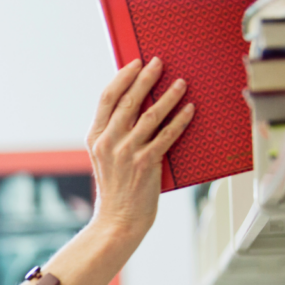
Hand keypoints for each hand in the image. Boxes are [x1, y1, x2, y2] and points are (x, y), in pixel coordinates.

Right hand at [85, 57, 193, 236]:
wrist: (117, 221)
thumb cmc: (115, 189)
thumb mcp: (104, 157)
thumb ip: (114, 133)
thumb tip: (136, 106)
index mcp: (95, 137)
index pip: (107, 98)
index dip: (122, 77)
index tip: (136, 63)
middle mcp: (109, 142)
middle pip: (129, 101)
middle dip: (146, 78)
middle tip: (159, 63)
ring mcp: (126, 153)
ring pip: (150, 115)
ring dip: (168, 96)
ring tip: (181, 82)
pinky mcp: (145, 164)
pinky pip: (166, 136)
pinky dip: (179, 120)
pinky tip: (189, 109)